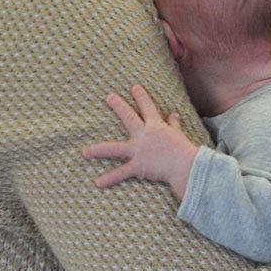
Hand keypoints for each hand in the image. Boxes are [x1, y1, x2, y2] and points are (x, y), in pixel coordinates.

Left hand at [82, 85, 198, 189]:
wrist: (186, 166)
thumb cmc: (184, 151)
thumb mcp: (179, 135)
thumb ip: (174, 125)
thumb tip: (174, 114)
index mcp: (156, 127)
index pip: (148, 107)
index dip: (141, 96)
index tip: (134, 87)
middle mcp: (144, 135)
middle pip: (129, 118)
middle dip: (119, 106)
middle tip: (109, 97)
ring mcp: (138, 150)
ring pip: (115, 148)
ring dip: (99, 149)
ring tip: (84, 152)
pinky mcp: (137, 165)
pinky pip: (121, 173)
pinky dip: (110, 178)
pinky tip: (97, 183)